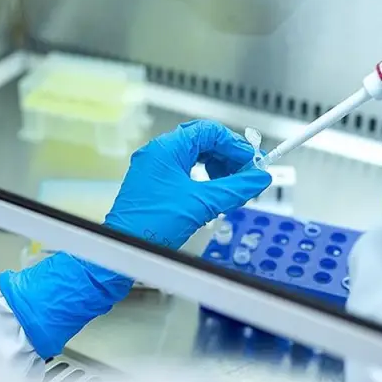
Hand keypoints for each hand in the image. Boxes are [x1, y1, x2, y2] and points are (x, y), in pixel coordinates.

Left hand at [0, 120, 270, 358]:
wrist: (122, 249)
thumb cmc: (151, 226)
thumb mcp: (201, 204)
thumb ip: (234, 189)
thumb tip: (258, 178)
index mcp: (166, 149)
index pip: (210, 131)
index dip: (235, 146)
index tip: (252, 164)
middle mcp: (157, 153)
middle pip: (202, 141)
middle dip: (227, 157)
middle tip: (245, 175)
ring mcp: (153, 168)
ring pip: (194, 156)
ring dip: (216, 168)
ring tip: (230, 187)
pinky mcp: (153, 184)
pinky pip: (184, 171)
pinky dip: (203, 178)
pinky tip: (212, 194)